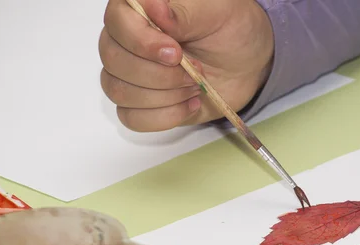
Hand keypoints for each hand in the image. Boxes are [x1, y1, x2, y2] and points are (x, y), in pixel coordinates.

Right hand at [99, 0, 273, 131]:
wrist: (246, 63)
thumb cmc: (230, 30)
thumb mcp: (217, 12)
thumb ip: (184, 12)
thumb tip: (155, 9)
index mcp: (138, 9)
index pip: (116, 22)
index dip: (141, 42)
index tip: (176, 53)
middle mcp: (126, 40)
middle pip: (114, 61)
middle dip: (160, 74)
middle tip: (196, 71)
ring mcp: (130, 74)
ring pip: (120, 92)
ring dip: (164, 96)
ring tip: (196, 87)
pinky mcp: (141, 104)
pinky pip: (132, 118)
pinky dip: (165, 116)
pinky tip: (189, 105)